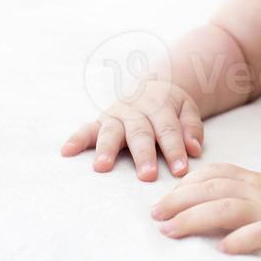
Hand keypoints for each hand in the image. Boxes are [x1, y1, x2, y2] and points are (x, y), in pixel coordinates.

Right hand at [59, 79, 203, 181]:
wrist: (152, 85)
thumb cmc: (171, 107)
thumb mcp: (187, 109)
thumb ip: (192, 127)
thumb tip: (194, 149)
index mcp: (160, 107)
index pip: (168, 129)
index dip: (175, 149)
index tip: (181, 170)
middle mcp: (136, 111)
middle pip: (140, 133)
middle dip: (143, 154)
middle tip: (147, 175)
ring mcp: (116, 116)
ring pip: (111, 131)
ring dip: (106, 148)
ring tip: (102, 166)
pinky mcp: (99, 122)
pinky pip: (86, 130)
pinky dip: (76, 139)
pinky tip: (66, 151)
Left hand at [150, 162, 260, 254]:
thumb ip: (238, 190)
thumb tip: (198, 199)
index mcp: (254, 180)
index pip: (215, 172)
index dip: (186, 183)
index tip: (163, 198)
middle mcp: (259, 190)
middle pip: (213, 188)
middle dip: (180, 201)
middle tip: (156, 216)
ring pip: (228, 207)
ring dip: (195, 218)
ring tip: (172, 231)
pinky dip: (241, 239)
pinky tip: (223, 248)